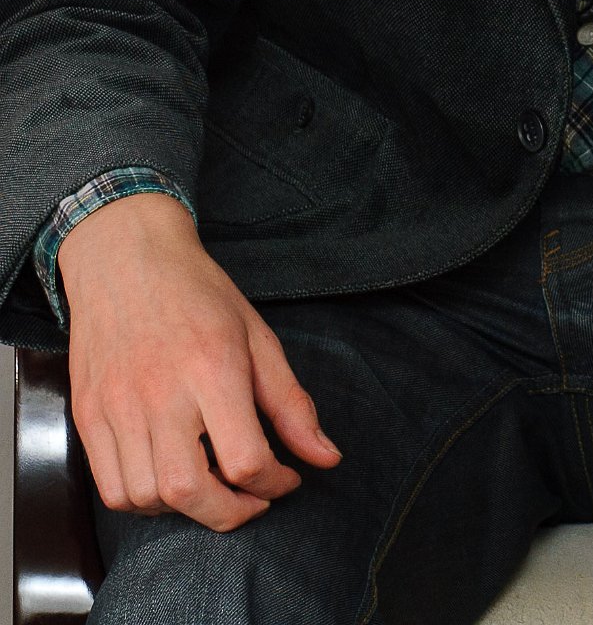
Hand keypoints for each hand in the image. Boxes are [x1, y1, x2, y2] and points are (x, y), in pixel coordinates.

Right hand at [58, 191, 341, 532]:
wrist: (126, 257)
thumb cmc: (197, 292)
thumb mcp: (257, 336)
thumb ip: (291, 403)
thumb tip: (325, 457)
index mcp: (212, 368)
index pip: (245, 459)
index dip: (274, 483)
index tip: (285, 477)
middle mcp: (160, 393)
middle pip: (189, 492)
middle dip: (230, 513)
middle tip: (251, 499)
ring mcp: (117, 407)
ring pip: (147, 499)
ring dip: (185, 509)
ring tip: (210, 483)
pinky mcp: (88, 415)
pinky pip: (111, 488)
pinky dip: (143, 501)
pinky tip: (168, 477)